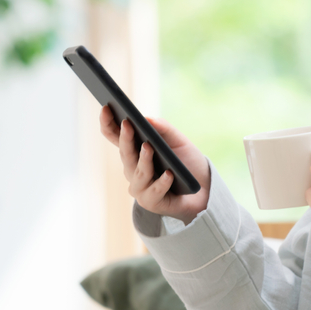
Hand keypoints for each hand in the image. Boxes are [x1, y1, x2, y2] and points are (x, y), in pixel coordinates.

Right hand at [99, 106, 210, 225]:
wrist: (204, 189)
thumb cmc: (186, 163)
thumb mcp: (178, 141)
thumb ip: (163, 129)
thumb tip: (147, 118)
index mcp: (134, 151)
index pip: (114, 136)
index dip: (108, 122)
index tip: (106, 107)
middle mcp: (132, 169)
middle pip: (125, 153)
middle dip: (125, 138)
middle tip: (128, 123)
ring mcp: (140, 187)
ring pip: (138, 173)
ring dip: (143, 160)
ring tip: (149, 147)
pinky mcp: (151, 202)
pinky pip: (154, 191)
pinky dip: (162, 182)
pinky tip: (169, 174)